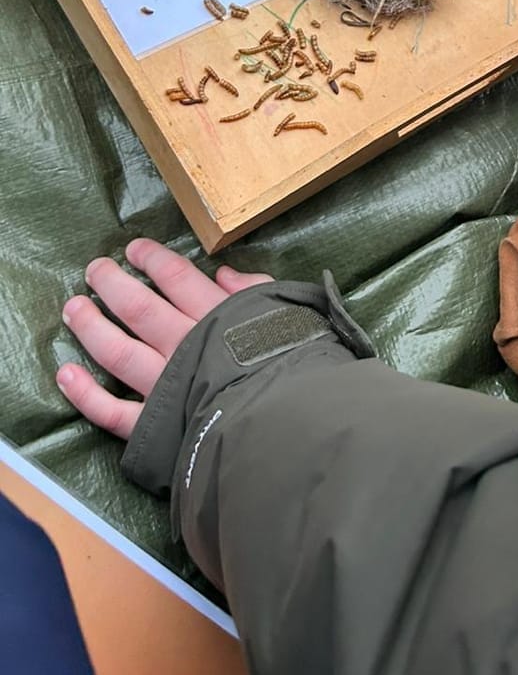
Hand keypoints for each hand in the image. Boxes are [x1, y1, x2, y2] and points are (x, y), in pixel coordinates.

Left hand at [57, 239, 271, 438]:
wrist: (288, 421)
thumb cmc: (294, 362)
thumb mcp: (287, 312)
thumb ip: (254, 290)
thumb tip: (224, 273)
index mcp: (215, 314)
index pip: (174, 276)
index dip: (150, 258)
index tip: (132, 249)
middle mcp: (183, 344)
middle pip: (137, 307)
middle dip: (111, 284)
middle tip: (94, 269)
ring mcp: (164, 385)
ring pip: (117, 352)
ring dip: (90, 328)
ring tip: (73, 308)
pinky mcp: (154, 425)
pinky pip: (112, 412)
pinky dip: (85, 395)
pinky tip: (65, 375)